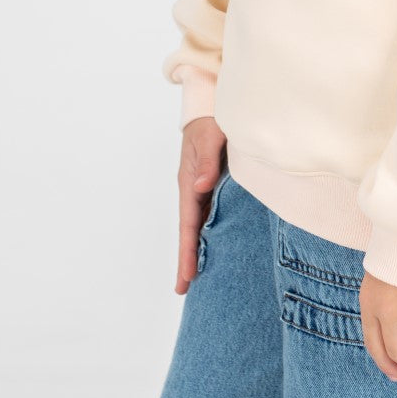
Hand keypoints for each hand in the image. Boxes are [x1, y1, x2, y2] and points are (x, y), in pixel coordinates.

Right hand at [175, 115, 226, 294]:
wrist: (211, 108)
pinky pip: (209, 215)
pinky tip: (214, 247)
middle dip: (187, 258)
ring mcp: (201, 190)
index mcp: (190, 182)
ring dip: (197, 249)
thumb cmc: (211, 122)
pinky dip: (208, 234)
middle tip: (182, 289)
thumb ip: (207, 160)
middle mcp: (193, 190)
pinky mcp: (211, 187)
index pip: (188, 223)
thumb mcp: (210, 137)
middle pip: (190, 230)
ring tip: (197, 277)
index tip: (187, 274)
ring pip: (199, 225)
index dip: (188, 249)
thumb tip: (202, 186)